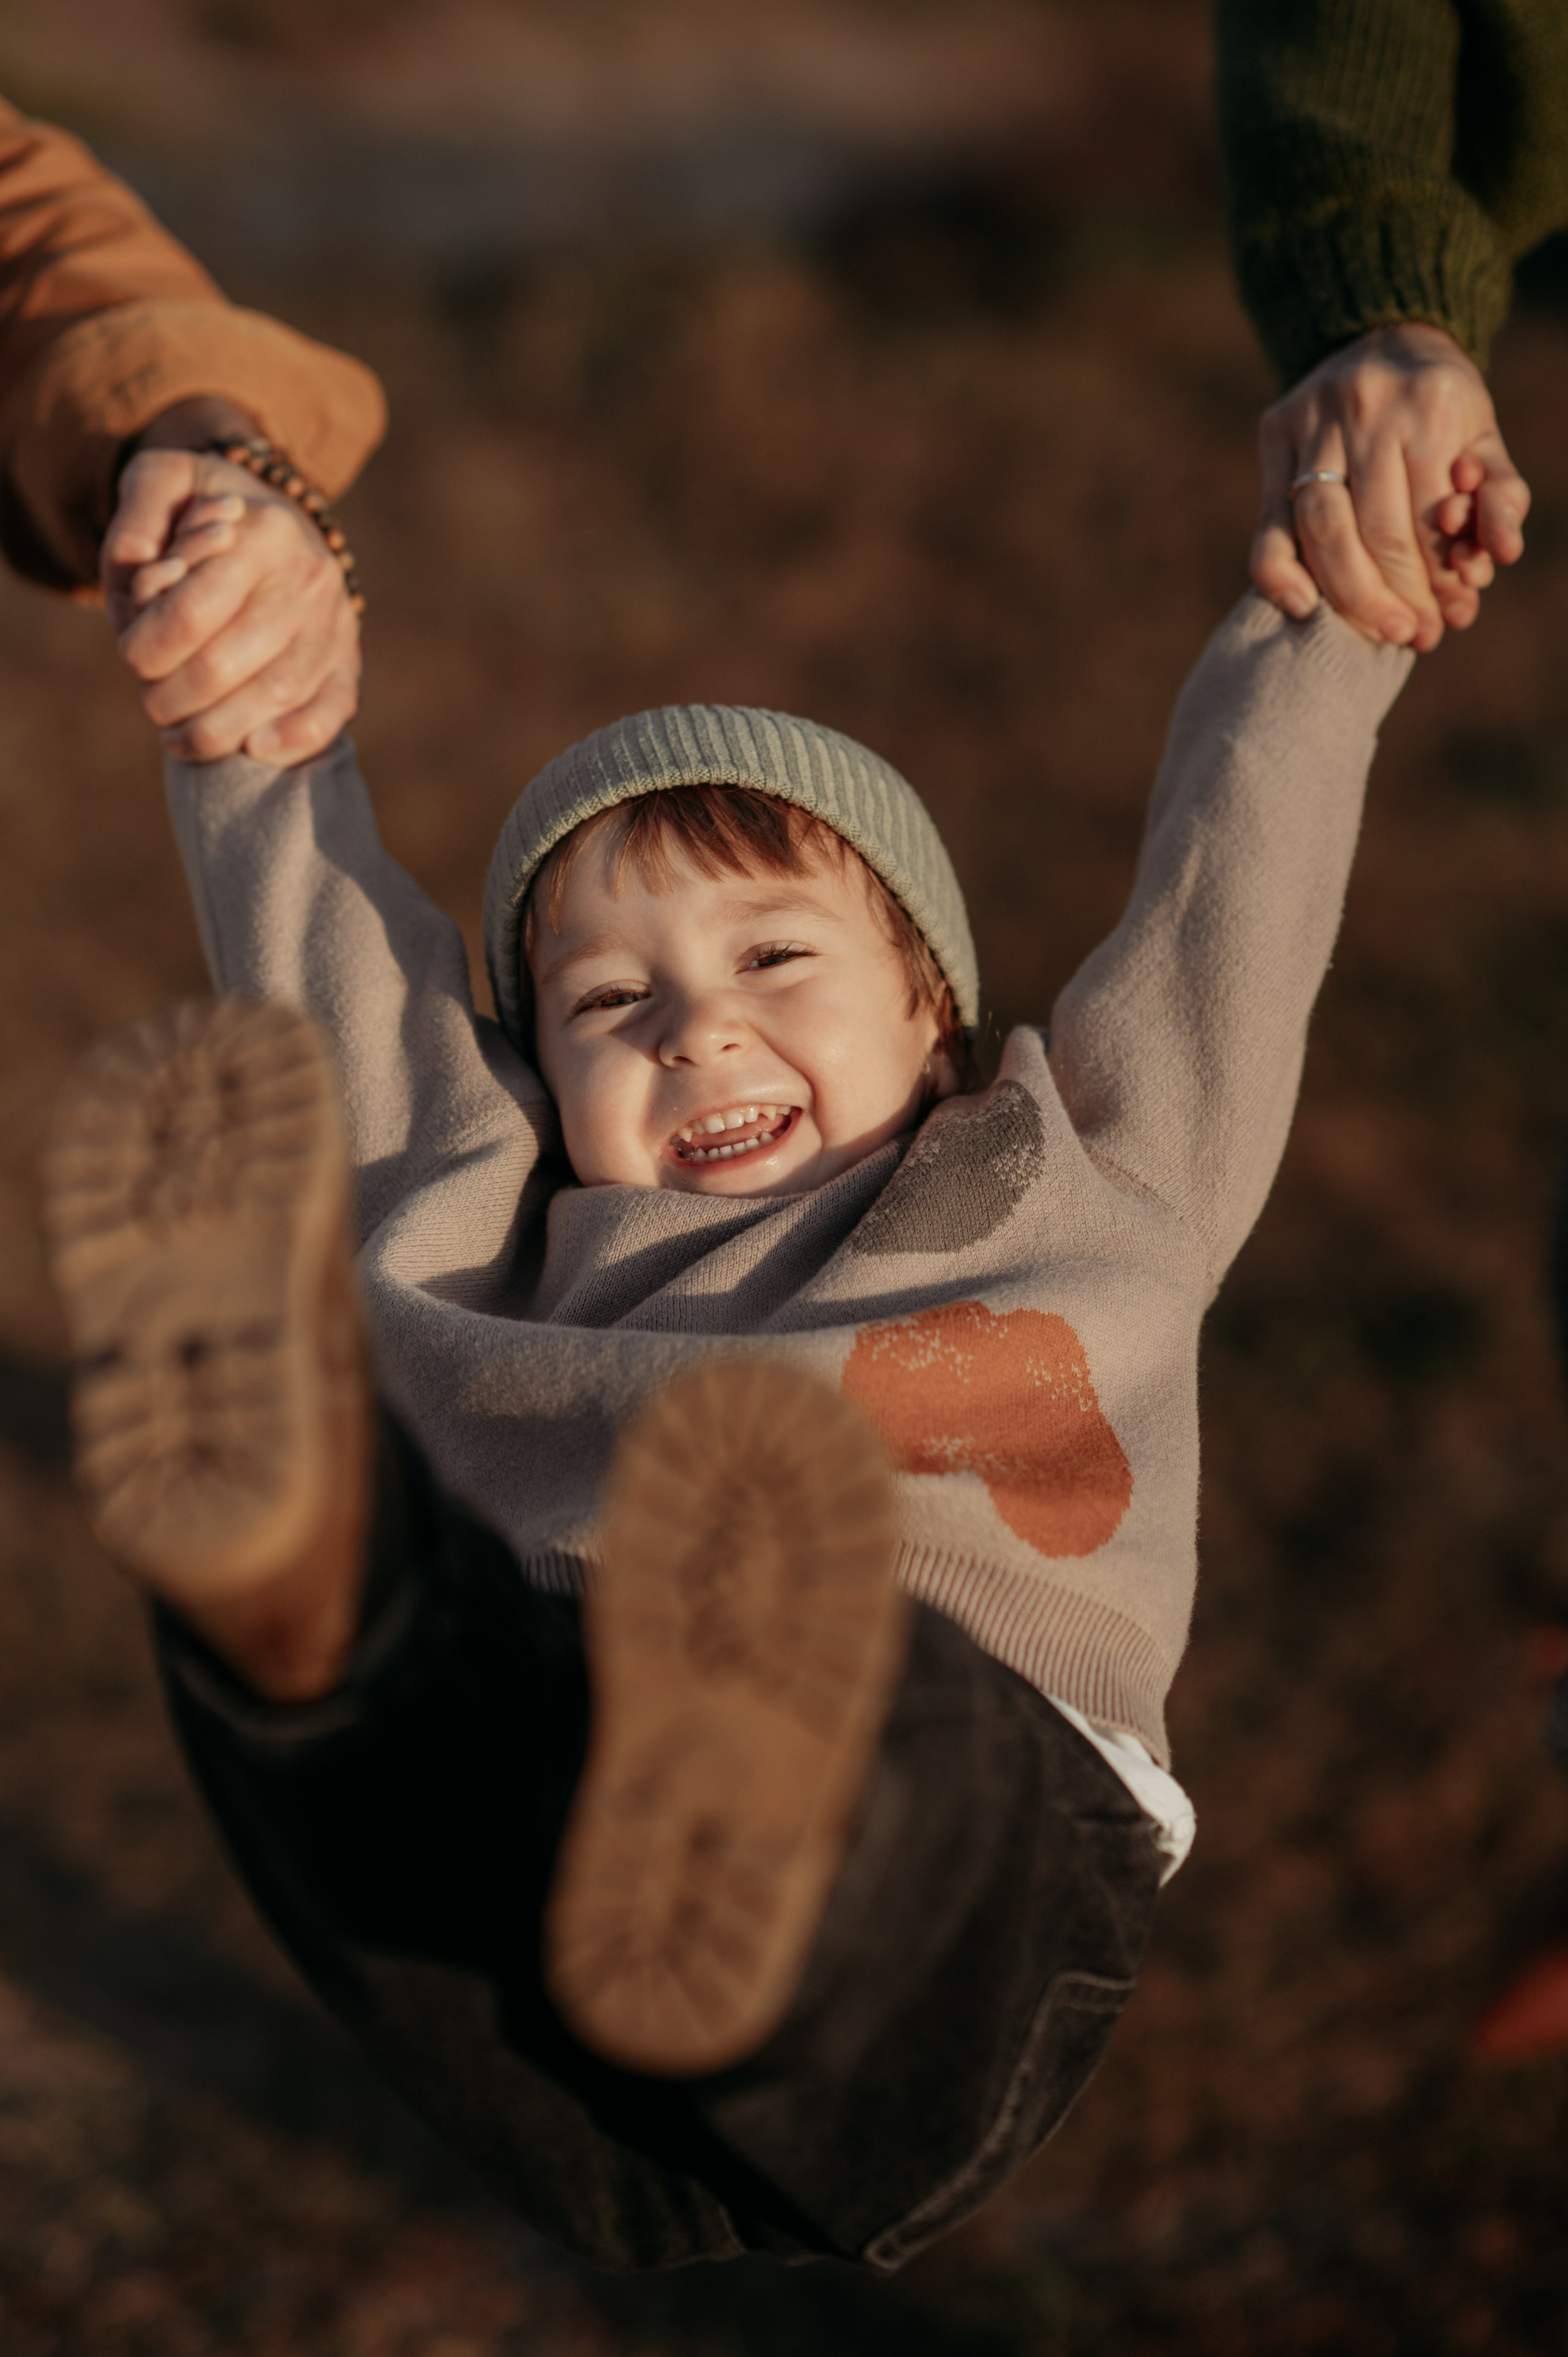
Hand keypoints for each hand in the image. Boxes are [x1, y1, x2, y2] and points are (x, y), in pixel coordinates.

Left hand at [102, 398, 361, 761]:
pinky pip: (332, 711)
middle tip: (150, 704)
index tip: (129, 656)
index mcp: (263, 531)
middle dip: (173, 697)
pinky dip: (295, 738)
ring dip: (216, 730)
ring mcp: (335, 624)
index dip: (148, 647)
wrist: (277, 517)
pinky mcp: (348, 661)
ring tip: (178, 739)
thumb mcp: (164, 483)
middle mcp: (308, 578)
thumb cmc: (205, 507)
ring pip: (276, 694)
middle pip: (227, 663)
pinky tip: (253, 749)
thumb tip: (138, 583)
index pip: (192, 610)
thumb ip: (137, 523)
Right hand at [1252, 323, 1530, 651]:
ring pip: (1322, 530)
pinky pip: (1270, 520)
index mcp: (1430, 403)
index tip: (1451, 617)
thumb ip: (1500, 495)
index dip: (1440, 577)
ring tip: (1378, 630)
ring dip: (1350, 595)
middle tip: (1414, 635)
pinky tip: (1302, 608)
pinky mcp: (1276, 435)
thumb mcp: (1483, 439)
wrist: (1382, 335)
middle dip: (1399, 596)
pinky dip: (1279, 573)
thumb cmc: (1440, 406)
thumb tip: (1502, 555)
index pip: (1428, 516)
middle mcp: (1367, 405)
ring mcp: (1313, 420)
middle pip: (1376, 531)